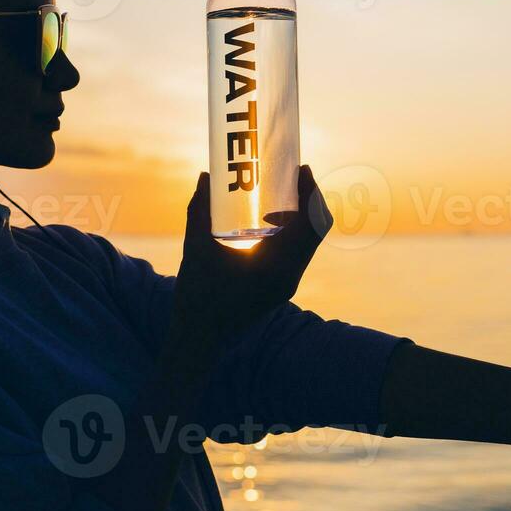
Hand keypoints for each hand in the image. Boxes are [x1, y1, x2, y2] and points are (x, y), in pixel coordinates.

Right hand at [170, 165, 332, 346]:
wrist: (198, 342)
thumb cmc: (195, 298)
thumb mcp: (194, 249)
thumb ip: (199, 210)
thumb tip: (205, 176)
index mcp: (276, 267)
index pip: (311, 224)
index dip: (312, 192)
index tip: (301, 168)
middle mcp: (289, 276)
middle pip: (317, 230)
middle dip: (310, 198)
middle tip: (293, 174)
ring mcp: (287, 284)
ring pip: (309, 242)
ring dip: (304, 214)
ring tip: (284, 191)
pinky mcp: (280, 287)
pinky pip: (297, 253)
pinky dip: (294, 231)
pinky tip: (272, 217)